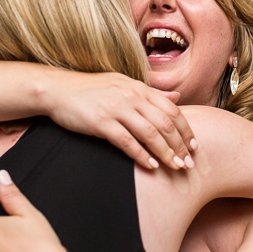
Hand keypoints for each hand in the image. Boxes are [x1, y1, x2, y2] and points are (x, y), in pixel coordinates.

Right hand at [42, 71, 196, 170]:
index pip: (172, 110)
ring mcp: (116, 109)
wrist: (58, 89)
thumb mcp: (124, 84)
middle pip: (165, 124)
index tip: (194, 146)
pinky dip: (141, 155)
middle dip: (180, 145)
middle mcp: (131, 96)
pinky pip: (127, 141)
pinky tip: (150, 166)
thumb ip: (151, 93)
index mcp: (139, 88)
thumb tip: (177, 99)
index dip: (186, 130)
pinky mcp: (101, 122)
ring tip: (175, 167)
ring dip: (166, 153)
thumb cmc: (91, 89)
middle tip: (188, 163)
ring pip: (150, 134)